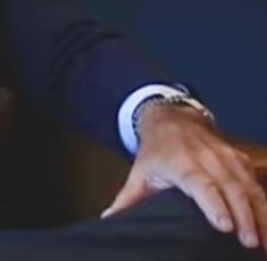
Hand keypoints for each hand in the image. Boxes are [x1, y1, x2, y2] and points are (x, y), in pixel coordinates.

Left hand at [102, 103, 266, 252]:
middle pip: (231, 188)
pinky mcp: (240, 160)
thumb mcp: (140, 171)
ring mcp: (227, 157)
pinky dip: (266, 205)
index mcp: (180, 161)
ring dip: (262, 214)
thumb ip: (128, 199)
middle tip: (251, 243)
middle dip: (245, 217)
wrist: (172, 118)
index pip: (201, 184)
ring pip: (249, 187)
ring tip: (266, 243)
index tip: (225, 226)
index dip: (214, 204)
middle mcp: (207, 158)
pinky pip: (257, 183)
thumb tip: (109, 219)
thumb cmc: (156, 150)